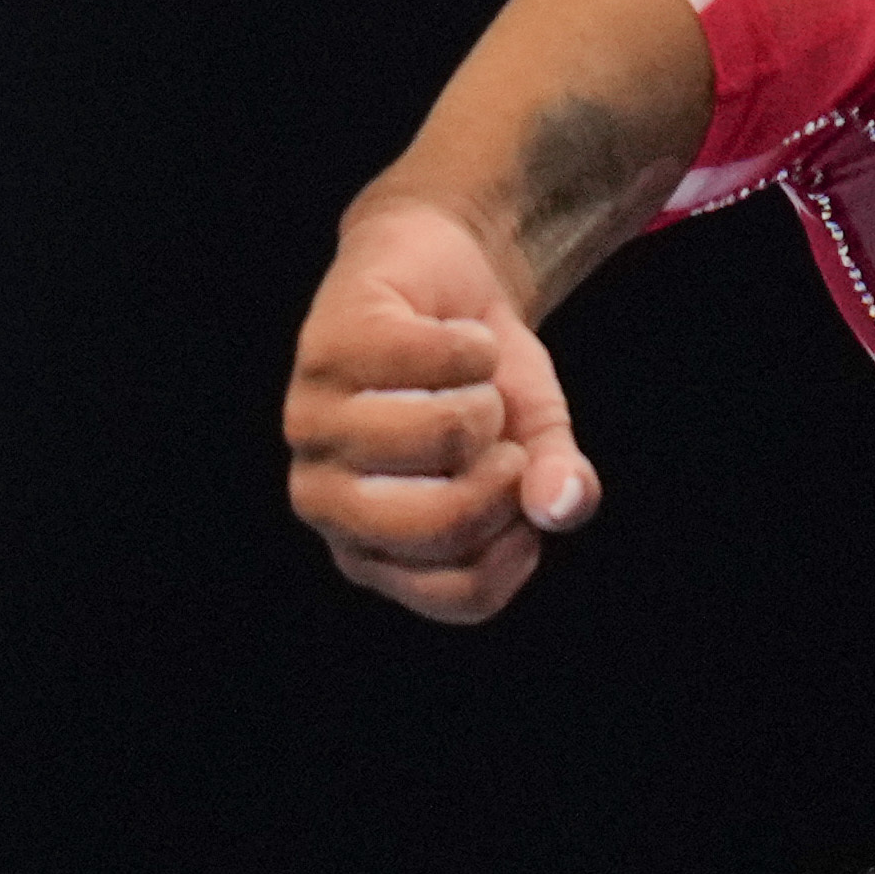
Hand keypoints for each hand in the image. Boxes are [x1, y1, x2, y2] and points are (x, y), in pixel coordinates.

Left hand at [285, 198, 596, 620]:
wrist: (443, 279)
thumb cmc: (481, 382)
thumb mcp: (534, 442)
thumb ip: (555, 485)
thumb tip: (562, 506)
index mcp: (371, 549)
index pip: (461, 594)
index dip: (522, 547)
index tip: (527, 497)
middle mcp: (324, 501)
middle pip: (440, 526)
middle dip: (506, 473)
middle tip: (501, 440)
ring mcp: (312, 426)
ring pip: (439, 434)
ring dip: (486, 398)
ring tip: (472, 384)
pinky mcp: (321, 350)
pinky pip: (434, 359)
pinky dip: (474, 343)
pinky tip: (456, 337)